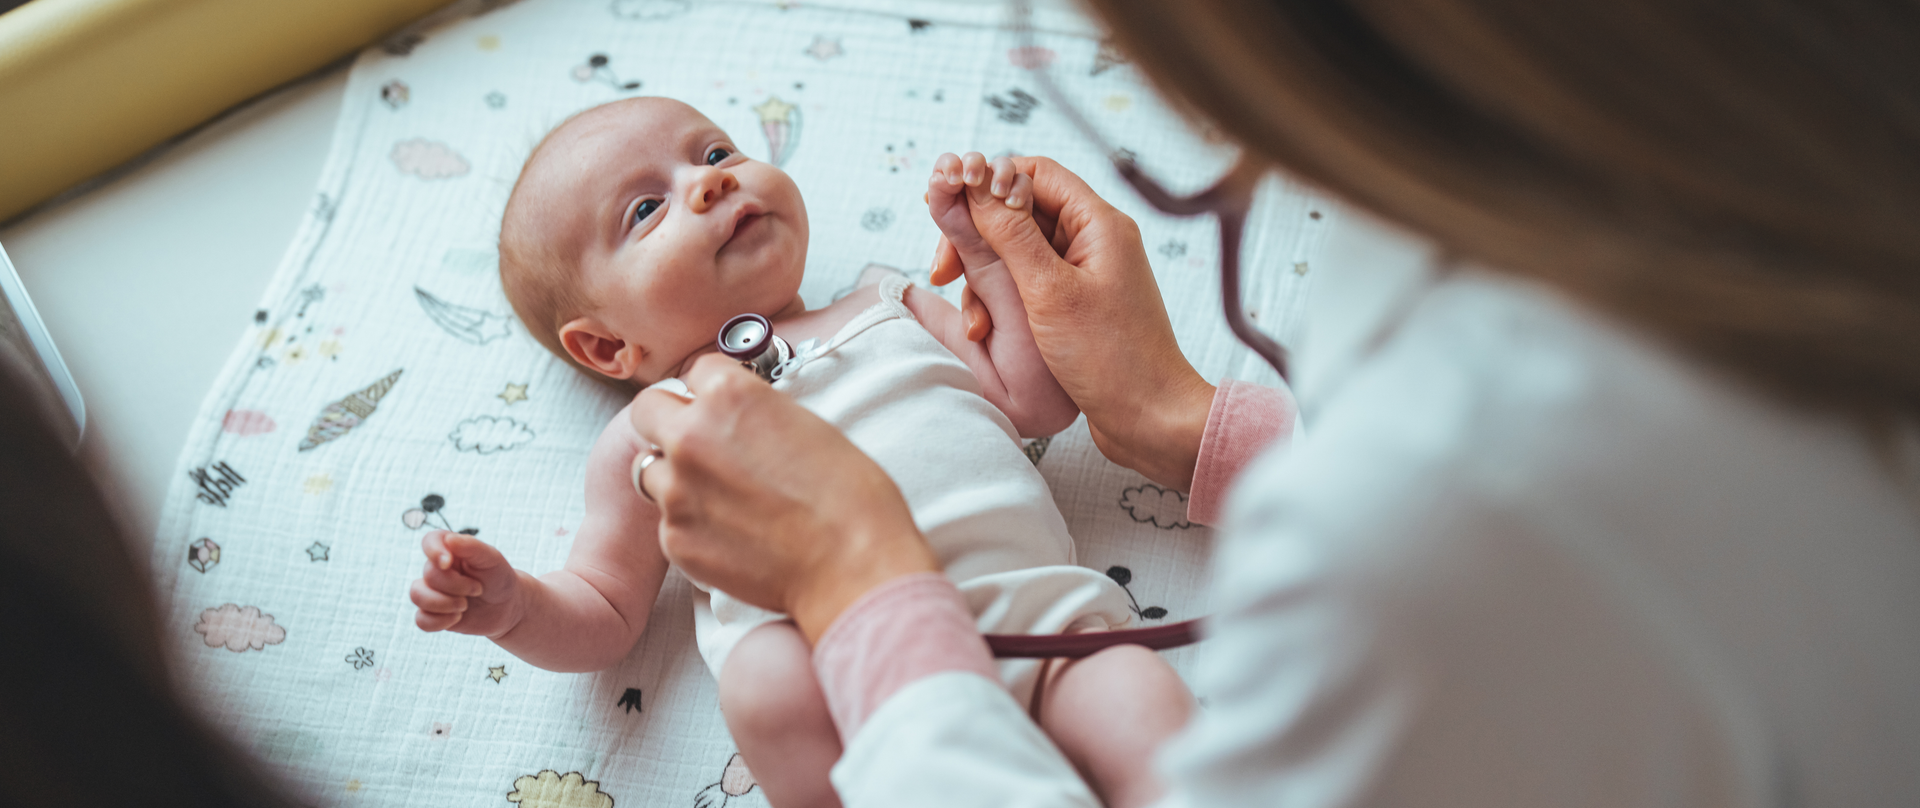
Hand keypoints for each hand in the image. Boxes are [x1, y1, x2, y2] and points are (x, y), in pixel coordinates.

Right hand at [409, 530, 523, 636]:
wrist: (506, 607)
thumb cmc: (498, 578)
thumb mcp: (492, 559)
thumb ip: (472, 547)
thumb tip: (449, 539)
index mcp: (450, 550)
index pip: (429, 541)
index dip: (434, 551)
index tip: (448, 563)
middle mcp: (436, 569)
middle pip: (428, 574)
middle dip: (456, 586)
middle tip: (478, 589)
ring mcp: (432, 591)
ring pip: (416, 595)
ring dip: (444, 604)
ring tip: (465, 606)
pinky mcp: (432, 614)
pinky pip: (421, 620)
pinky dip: (439, 622)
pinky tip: (457, 618)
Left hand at [629, 354, 938, 641]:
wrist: (852, 567)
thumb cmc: (849, 498)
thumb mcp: (808, 426)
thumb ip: (758, 414)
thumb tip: (742, 421)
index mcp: (730, 395)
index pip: (696, 370)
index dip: (711, 389)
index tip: (720, 404)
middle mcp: (691, 436)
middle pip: (648, 410)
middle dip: (670, 420)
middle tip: (700, 441)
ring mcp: (677, 491)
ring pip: (649, 469)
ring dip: (675, 475)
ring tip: (718, 495)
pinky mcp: (675, 539)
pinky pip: (669, 521)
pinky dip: (692, 524)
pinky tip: (732, 534)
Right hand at [940, 156, 1213, 490]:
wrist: (1149, 418)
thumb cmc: (1111, 357)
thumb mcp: (1048, 291)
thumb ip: (1010, 234)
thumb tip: (976, 183)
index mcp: (1098, 223)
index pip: (1035, 173)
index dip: (989, 183)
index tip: (951, 208)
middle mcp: (1094, 240)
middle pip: (1021, 212)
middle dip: (978, 238)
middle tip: (944, 270)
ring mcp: (1086, 273)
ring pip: (1018, 252)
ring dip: (985, 278)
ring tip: (971, 319)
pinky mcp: (1077, 304)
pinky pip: (1028, 285)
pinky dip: (1002, 302)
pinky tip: (985, 332)